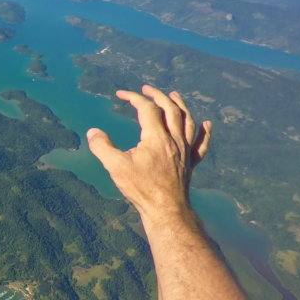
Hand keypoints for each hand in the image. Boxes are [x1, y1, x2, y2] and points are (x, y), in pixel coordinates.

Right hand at [86, 86, 210, 217]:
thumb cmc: (141, 188)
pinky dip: (204, 132)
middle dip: (157, 95)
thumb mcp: (115, 167)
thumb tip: (92, 132)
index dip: (133, 98)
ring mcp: (184, 152)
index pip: (147, 108)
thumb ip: (102, 147)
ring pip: (187, 121)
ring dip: (180, 105)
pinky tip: (207, 124)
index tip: (120, 94)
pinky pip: (201, 144)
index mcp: (156, 137)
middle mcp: (174, 140)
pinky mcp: (190, 164)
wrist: (166, 210)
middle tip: (146, 89)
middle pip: (170, 109)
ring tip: (174, 96)